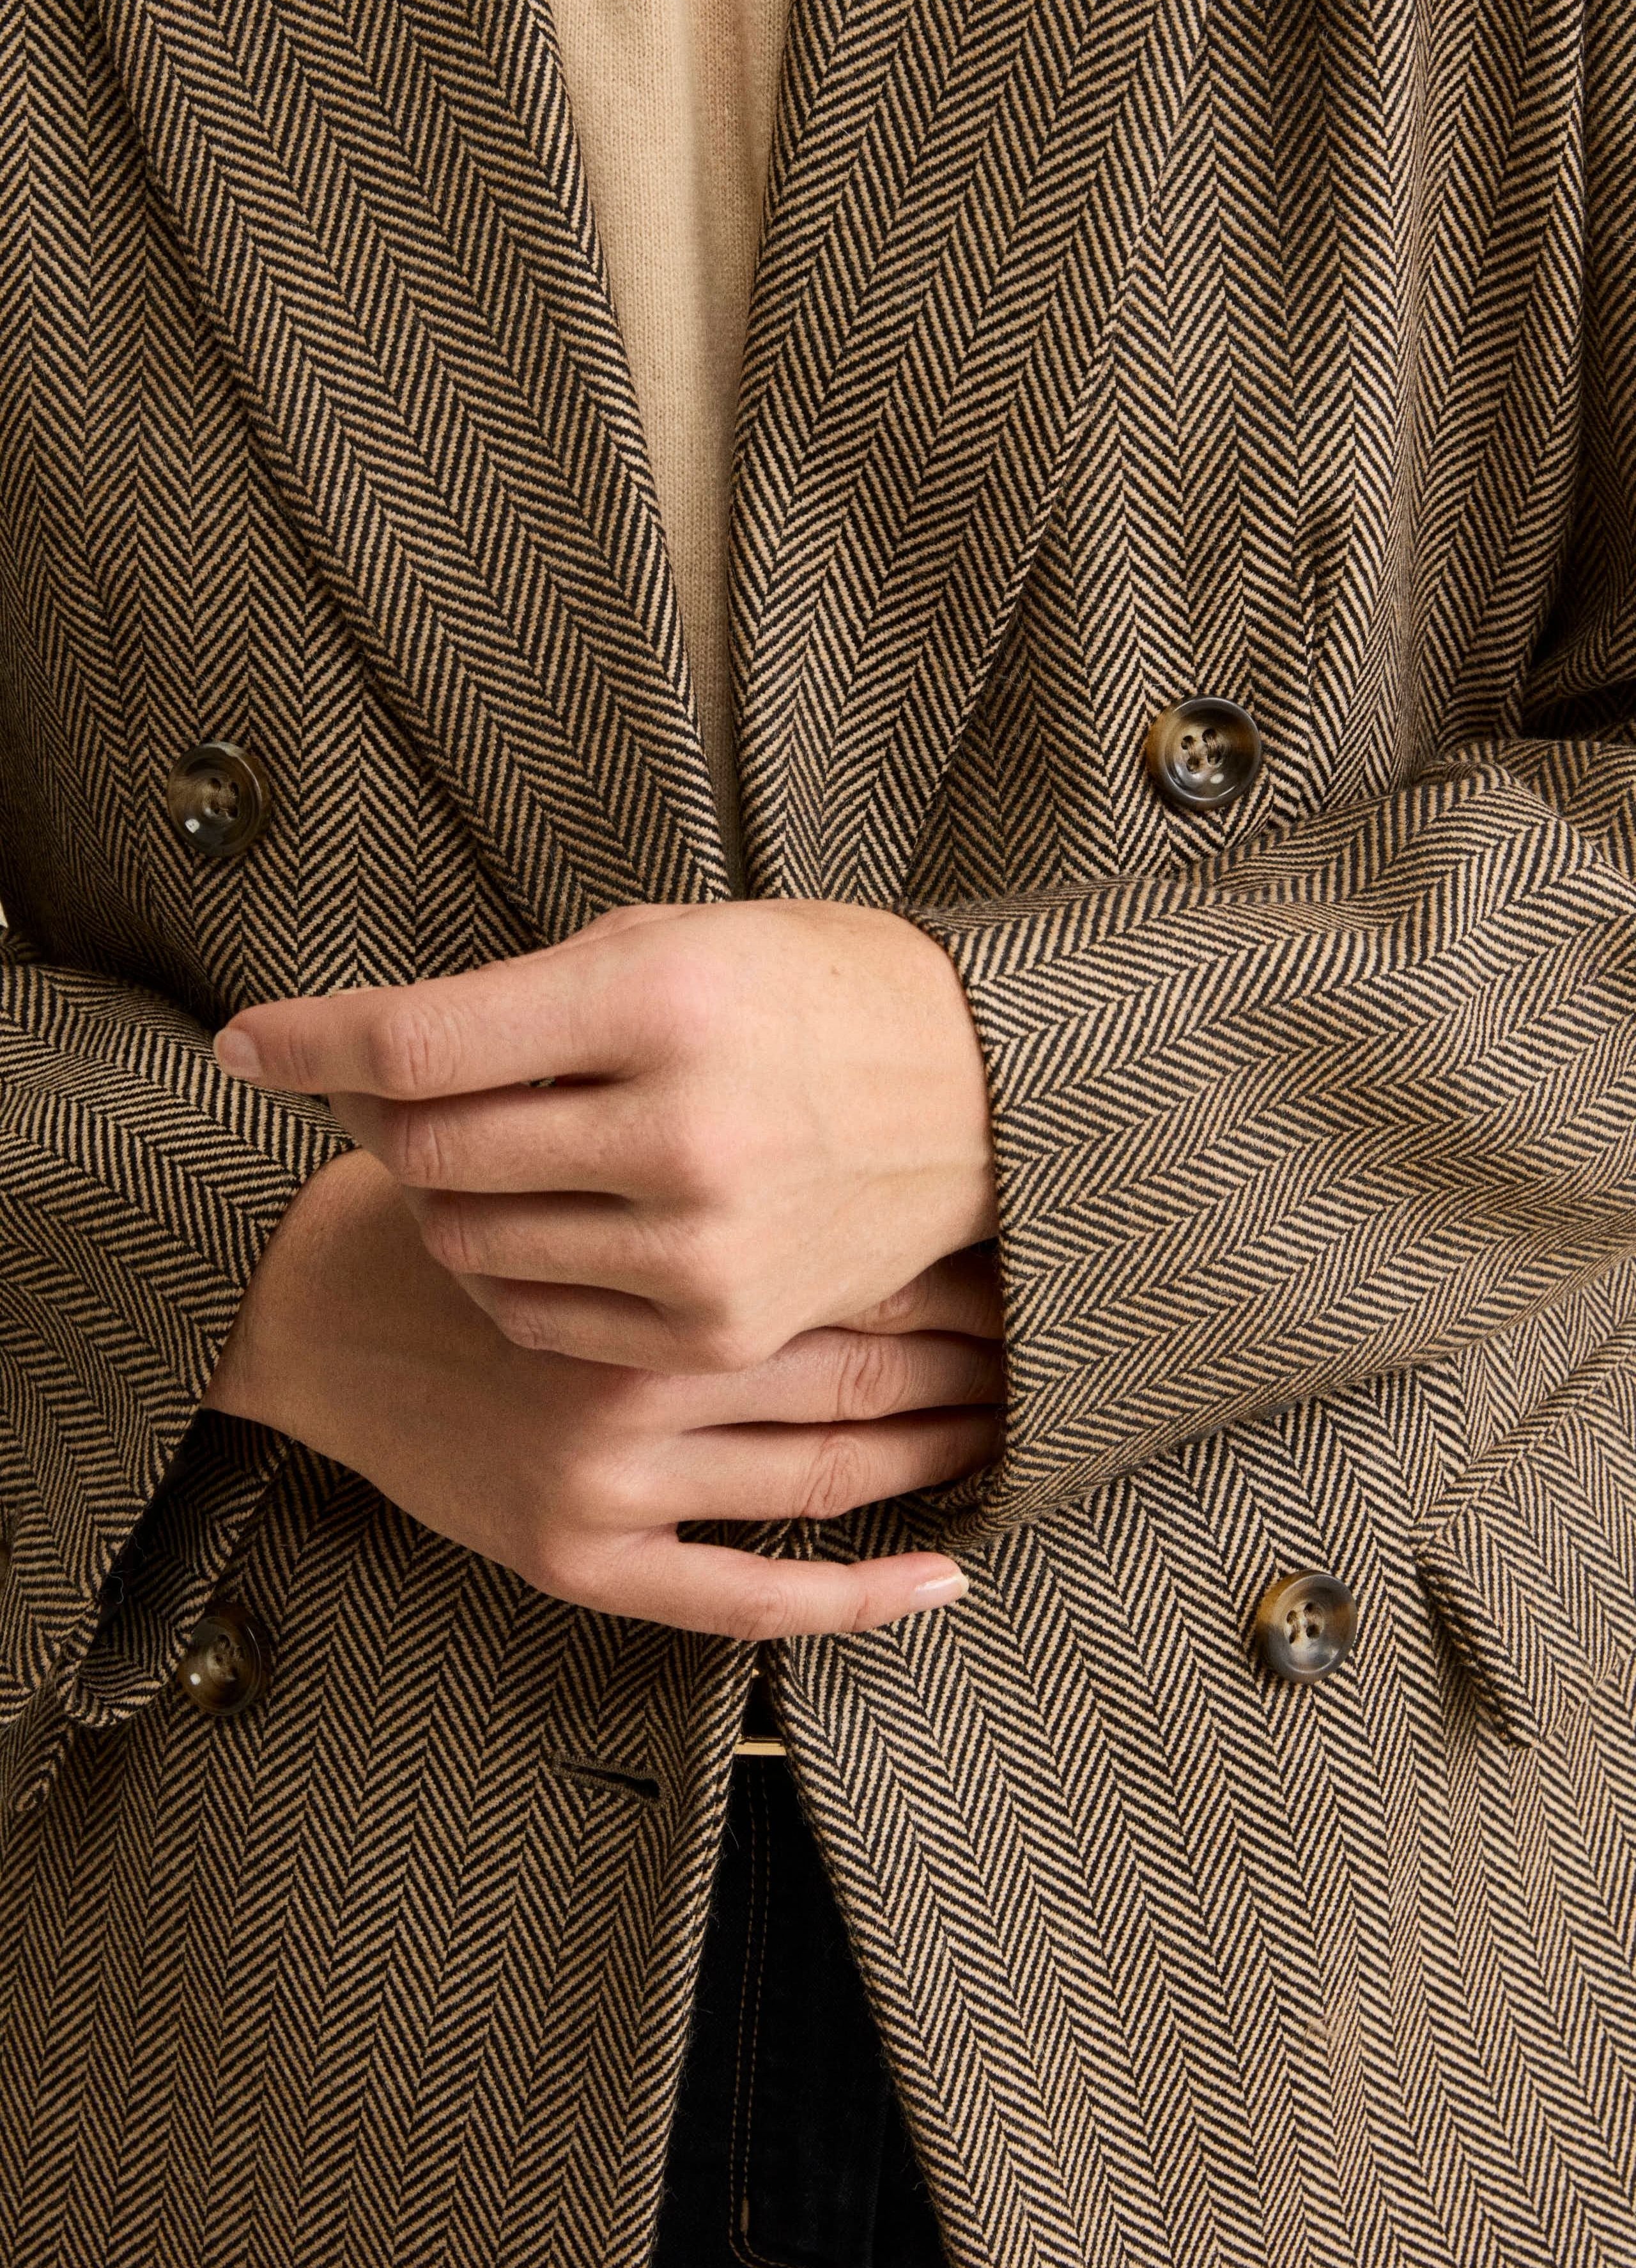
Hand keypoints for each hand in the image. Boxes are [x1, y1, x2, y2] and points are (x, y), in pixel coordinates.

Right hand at [203, 1150, 999, 1635]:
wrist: (312, 1305)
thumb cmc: (459, 1211)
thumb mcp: (565, 1139)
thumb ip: (688, 1149)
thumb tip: (863, 1156)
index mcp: (652, 1266)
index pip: (849, 1284)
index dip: (950, 1285)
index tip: (1018, 1276)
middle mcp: (644, 1377)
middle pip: (859, 1383)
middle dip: (968, 1373)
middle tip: (1044, 1358)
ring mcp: (614, 1481)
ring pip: (824, 1482)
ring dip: (935, 1461)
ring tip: (1008, 1437)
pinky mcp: (579, 1559)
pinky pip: (745, 1600)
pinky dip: (854, 1598)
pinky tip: (941, 1580)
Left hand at [213, 901, 998, 1373]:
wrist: (977, 1096)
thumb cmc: (811, 991)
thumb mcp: (671, 940)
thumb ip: (517, 1003)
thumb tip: (361, 1056)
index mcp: (662, 1001)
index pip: (423, 1040)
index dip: (310, 1039)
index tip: (248, 1043)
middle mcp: (679, 1132)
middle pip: (435, 1150)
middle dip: (384, 1120)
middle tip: (392, 1092)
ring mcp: (702, 1247)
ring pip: (473, 1242)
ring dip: (447, 1196)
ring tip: (489, 1153)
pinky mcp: (719, 1327)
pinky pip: (540, 1315)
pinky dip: (509, 1269)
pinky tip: (543, 1218)